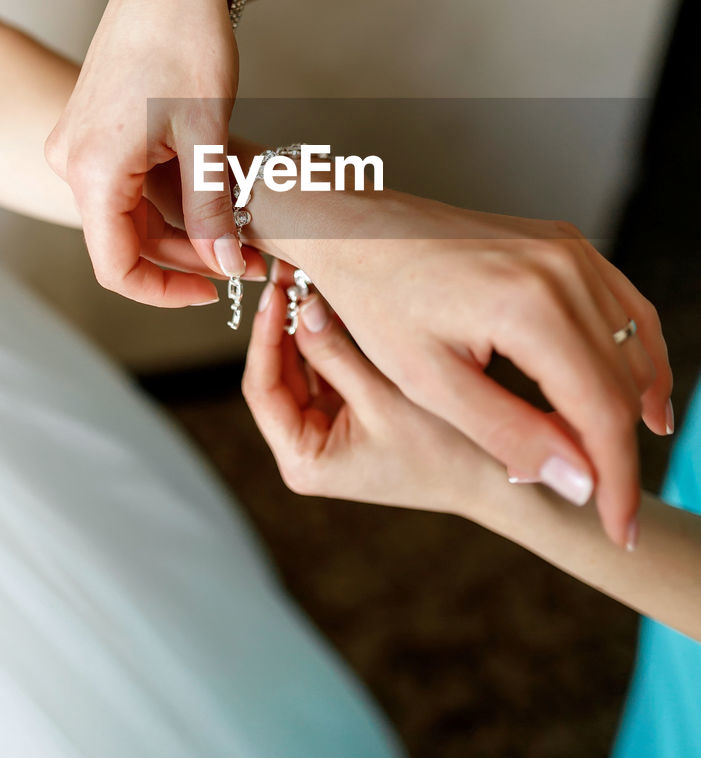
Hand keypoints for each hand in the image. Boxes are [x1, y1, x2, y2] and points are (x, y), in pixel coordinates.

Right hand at [45, 0, 247, 305]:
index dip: (165, 292)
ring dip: (182, 229)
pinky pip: (126, 184)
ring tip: (241, 229)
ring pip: (128, 214)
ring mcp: (78, 144)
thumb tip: (223, 267)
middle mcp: (71, 160)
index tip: (216, 289)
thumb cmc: (188, 40)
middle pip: (124, 242)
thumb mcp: (208, 135)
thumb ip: (210, 209)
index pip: (115, 266)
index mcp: (91, 168)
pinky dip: (169, 198)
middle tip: (248, 259)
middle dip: (187, 257)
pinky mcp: (92, 130)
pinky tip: (214, 196)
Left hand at [242, 275, 485, 514]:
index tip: (274, 296)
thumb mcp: (385, 395)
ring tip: (305, 282)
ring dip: (305, 330)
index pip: (262, 389)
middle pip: (277, 377)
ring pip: (301, 370)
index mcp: (303, 460)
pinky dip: (329, 342)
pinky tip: (333, 305)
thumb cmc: (446, 451)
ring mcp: (326, 435)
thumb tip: (302, 306)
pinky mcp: (347, 420)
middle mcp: (306, 452)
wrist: (494, 479)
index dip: (263, 338)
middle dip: (283, 328)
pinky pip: (327, 373)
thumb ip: (336, 352)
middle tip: (287, 278)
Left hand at [276, 191, 671, 547]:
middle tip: (610, 508)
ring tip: (617, 464)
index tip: (616, 531)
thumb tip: (580, 483)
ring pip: (632, 344)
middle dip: (621, 450)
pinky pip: (622, 306)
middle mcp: (562, 270)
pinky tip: (627, 393)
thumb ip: (510, 432)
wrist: (355, 227)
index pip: (602, 411)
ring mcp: (567, 250)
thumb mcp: (429, 381)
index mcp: (530, 307)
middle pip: (624, 380)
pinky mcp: (564, 243)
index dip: (616, 480)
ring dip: (631, 404)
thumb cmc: (376, 298)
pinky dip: (629, 354)